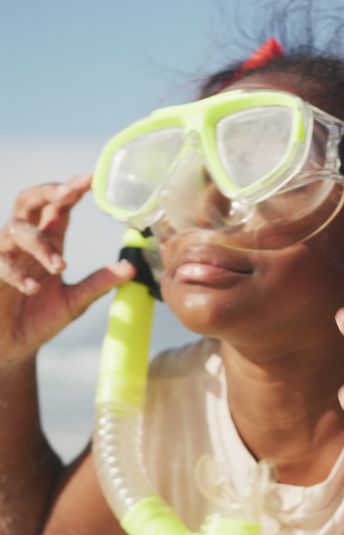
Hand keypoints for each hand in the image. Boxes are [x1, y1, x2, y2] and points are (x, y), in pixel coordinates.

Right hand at [0, 175, 133, 365]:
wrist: (12, 347)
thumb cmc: (41, 318)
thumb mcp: (76, 301)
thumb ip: (100, 282)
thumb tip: (131, 267)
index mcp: (50, 241)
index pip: (60, 206)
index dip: (73, 190)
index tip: (92, 178)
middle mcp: (26, 242)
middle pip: (30, 201)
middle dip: (48, 191)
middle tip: (69, 192)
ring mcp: (4, 254)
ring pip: (16, 230)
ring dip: (40, 244)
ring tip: (61, 266)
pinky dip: (16, 273)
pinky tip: (34, 287)